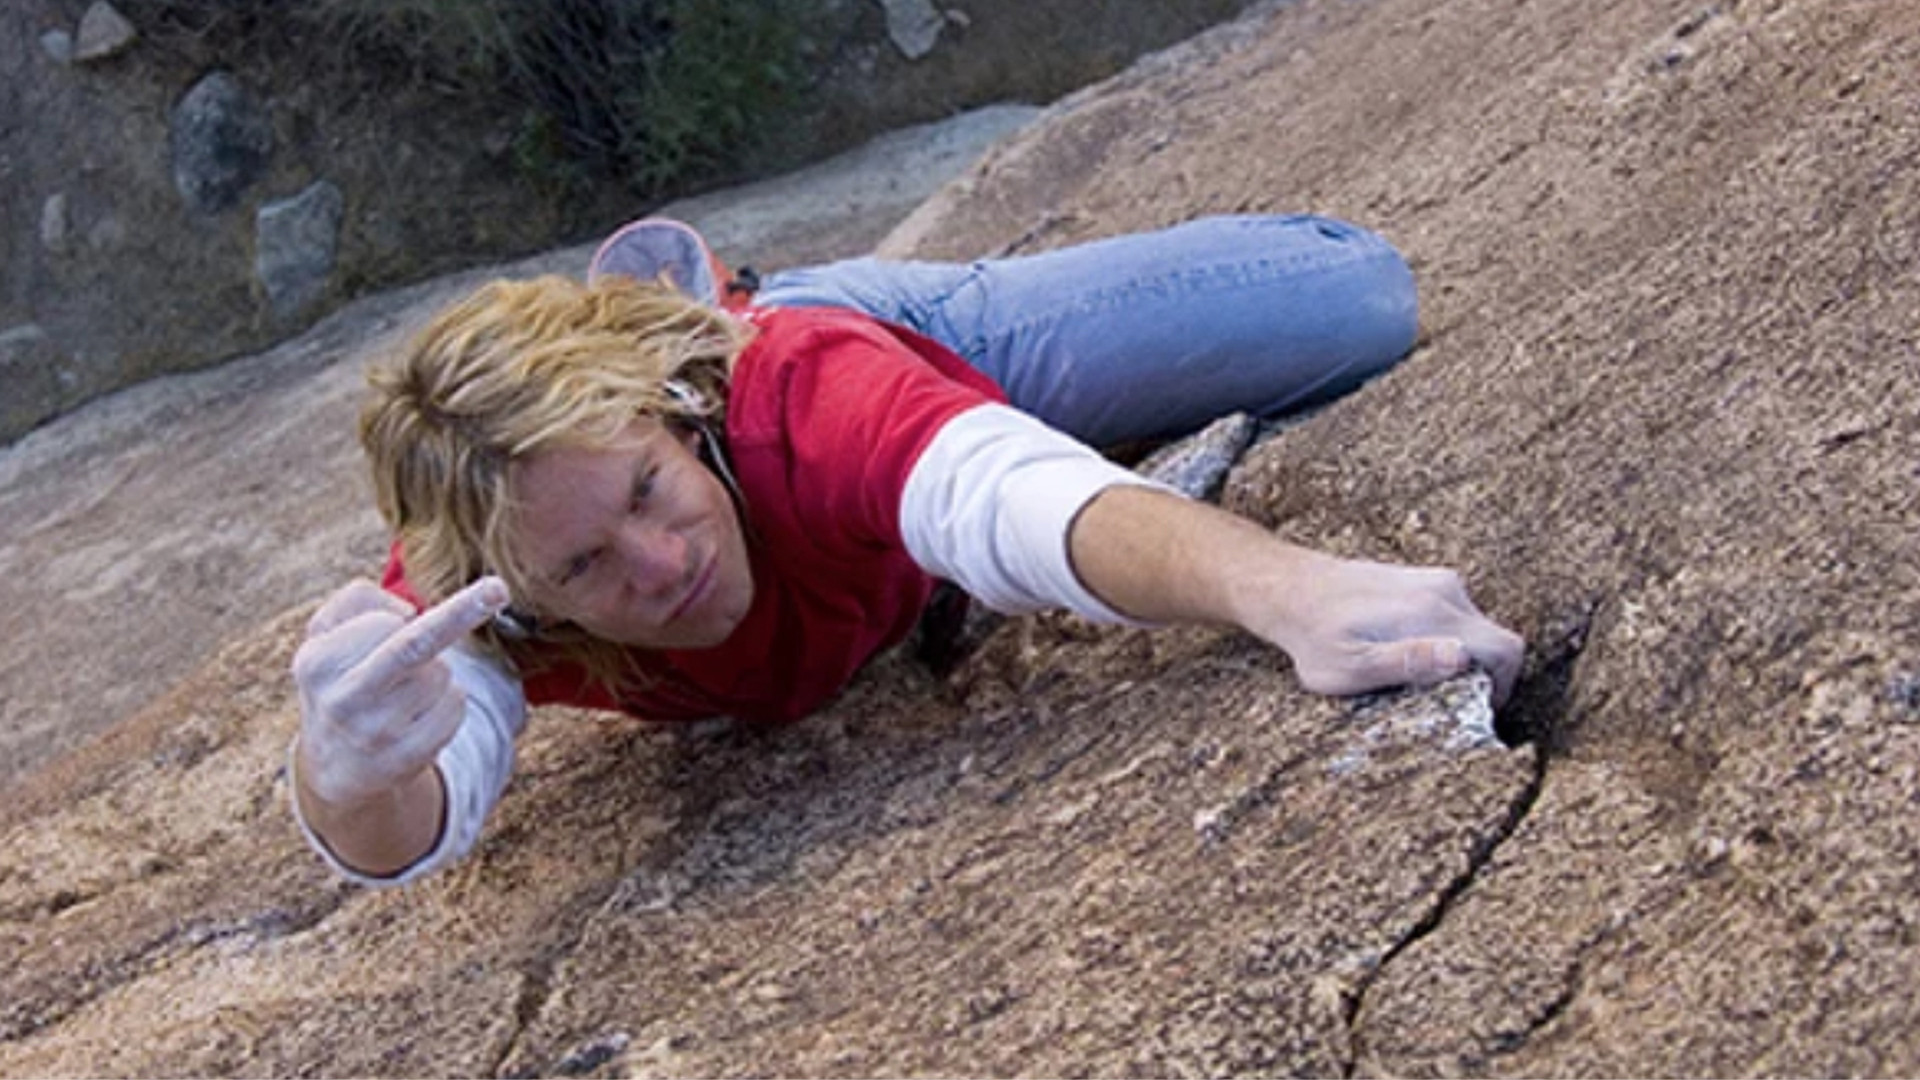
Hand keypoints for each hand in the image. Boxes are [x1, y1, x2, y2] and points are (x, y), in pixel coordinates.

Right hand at [291, 576, 507, 806]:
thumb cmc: (342, 677)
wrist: (338, 762)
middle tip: (498, 588)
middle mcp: (343, 701)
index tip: (411, 611)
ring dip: (436, 672)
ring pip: (442, 674)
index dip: (397, 618)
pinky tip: (418, 715)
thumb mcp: (327, 634)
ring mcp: (376, 734)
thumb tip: (406, 612)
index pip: (382, 622)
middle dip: (460, 612)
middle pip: (414, 646)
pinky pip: (455, 706)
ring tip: (403, 692)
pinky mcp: (407, 758)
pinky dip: (448, 700)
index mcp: (317, 663)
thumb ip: (357, 599)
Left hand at [1261, 554, 1524, 705]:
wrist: (1288, 589)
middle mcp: (1443, 590)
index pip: (1505, 649)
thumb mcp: (1352, 666)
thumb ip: (1409, 663)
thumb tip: (1464, 658)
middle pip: (1495, 640)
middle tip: (1440, 699)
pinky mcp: (1423, 580)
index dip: (1503, 687)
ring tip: (1415, 677)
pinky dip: (1445, 640)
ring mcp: (1434, 580)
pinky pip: (1455, 616)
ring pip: (1475, 629)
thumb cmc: (1314, 636)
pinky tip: (1404, 653)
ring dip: (1460, 658)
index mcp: (1432, 613)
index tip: (1474, 709)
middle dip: (1480, 675)